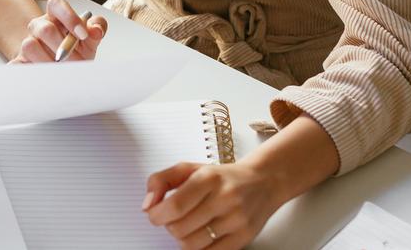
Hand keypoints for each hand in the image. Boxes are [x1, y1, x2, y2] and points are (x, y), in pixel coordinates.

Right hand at [9, 0, 106, 63]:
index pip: (56, 4)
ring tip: (61, 72)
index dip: (69, 17)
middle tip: (74, 61)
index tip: (83, 35)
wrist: (62, 66)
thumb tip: (96, 30)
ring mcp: (27, 43)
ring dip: (47, 62)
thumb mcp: (90, 38)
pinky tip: (44, 79)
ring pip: (29, 46)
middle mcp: (38, 26)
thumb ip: (98, 28)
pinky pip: (17, 65)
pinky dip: (29, 72)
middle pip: (44, 29)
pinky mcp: (19, 61)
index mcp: (55, 15)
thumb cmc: (76, 49)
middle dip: (62, 47)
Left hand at [143, 161, 282, 248]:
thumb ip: (161, 181)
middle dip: (169, 225)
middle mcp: (225, 198)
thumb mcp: (190, 168)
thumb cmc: (222, 177)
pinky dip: (199, 248)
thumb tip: (147, 205)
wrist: (262, 182)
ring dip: (182, 238)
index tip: (154, 214)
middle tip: (173, 218)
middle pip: (180, 228)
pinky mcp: (244, 237)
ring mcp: (236, 220)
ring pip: (193, 244)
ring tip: (188, 225)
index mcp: (208, 178)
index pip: (175, 206)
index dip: (157, 215)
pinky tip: (200, 235)